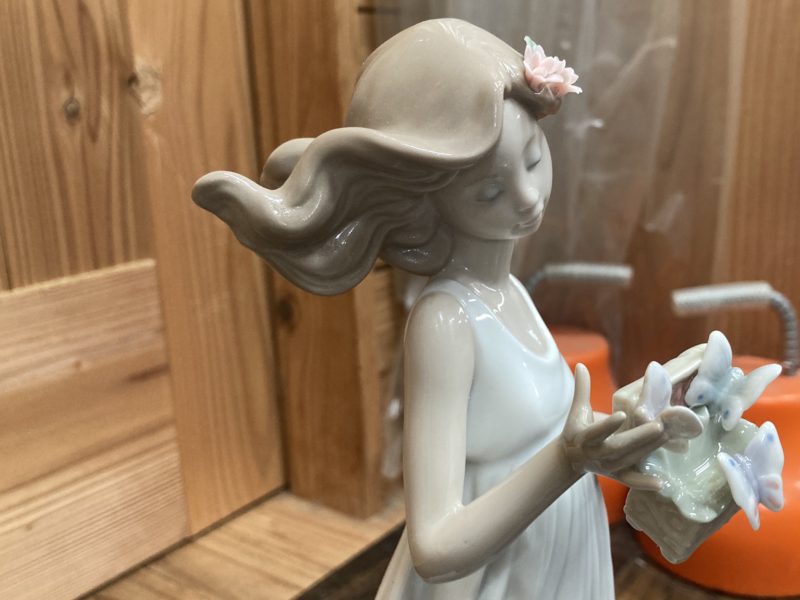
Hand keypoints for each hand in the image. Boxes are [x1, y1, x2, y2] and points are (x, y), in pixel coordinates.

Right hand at [562, 364, 666, 490]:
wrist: (571, 458)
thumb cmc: (576, 429)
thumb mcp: (577, 411)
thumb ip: (581, 389)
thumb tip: (581, 365)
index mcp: (586, 438)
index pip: (598, 432)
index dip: (608, 425)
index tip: (622, 415)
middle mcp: (597, 453)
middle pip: (619, 447)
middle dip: (639, 438)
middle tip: (659, 426)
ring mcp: (608, 466)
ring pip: (630, 458)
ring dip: (649, 448)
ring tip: (668, 434)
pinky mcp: (616, 475)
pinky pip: (631, 480)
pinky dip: (644, 482)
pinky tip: (661, 482)